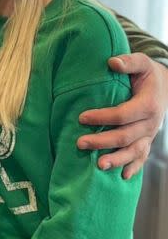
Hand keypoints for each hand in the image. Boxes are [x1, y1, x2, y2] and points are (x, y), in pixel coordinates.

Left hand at [77, 53, 167, 178]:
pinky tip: (122, 176)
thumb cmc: (147, 74)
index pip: (123, 115)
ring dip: (116, 160)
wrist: (166, 87)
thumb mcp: (141, 63)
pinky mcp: (148, 141)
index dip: (102, 117)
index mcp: (148, 104)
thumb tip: (112, 62)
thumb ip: (128, 62)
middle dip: (102, 142)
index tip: (82, 118)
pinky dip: (133, 167)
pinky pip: (142, 157)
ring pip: (134, 151)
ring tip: (98, 166)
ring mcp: (150, 134)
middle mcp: (151, 123)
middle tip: (80, 143)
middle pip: (125, 136)